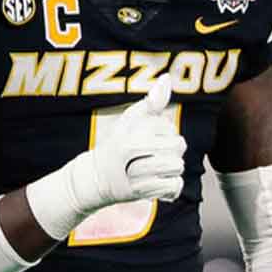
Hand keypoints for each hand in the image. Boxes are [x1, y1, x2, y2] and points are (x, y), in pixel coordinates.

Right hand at [72, 75, 185, 206]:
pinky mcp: (141, 194)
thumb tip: (166, 78)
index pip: (168, 128)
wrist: (94, 178)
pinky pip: (173, 187)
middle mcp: (131, 155)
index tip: (149, 137)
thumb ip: (152, 101)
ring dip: (173, 168)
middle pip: (178, 146)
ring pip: (178, 167)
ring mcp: (135, 176)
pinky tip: (161, 182)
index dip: (165, 131)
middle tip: (157, 154)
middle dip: (174, 150)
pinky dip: (172, 187)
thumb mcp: (130, 119)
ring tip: (159, 168)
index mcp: (130, 135)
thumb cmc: (117, 144)